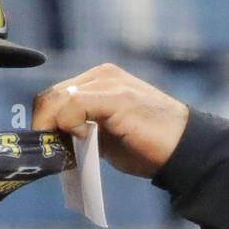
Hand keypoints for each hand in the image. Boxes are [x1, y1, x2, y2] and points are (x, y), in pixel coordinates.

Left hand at [31, 63, 189, 178]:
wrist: (184, 149)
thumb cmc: (147, 146)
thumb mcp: (104, 136)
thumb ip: (79, 130)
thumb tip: (53, 140)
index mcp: (97, 82)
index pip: (54, 97)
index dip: (45, 123)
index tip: (50, 148)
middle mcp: (101, 76)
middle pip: (50, 96)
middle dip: (44, 126)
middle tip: (53, 152)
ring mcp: (109, 83)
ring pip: (57, 99)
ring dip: (53, 127)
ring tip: (69, 147)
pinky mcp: (116, 96)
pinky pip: (73, 106)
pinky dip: (70, 125)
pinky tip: (85, 137)